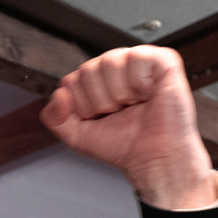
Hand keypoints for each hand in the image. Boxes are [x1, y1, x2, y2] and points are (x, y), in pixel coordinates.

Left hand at [39, 46, 217, 209]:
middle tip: (120, 112)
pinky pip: (136, 58)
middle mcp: (115, 68)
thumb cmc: (125, 145)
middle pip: (88, 70)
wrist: (155, 159)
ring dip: (120, 94)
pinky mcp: (162, 60)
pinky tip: (148, 94)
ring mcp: (137, 62)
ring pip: (109, 62)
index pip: (71, 81)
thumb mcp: (77, 136)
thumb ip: (55, 117)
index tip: (101, 118)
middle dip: (101, 101)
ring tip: (134, 104)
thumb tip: (59, 95)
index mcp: (96, 81)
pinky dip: (140, 84)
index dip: (83, 106)